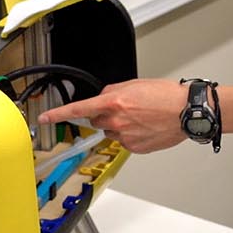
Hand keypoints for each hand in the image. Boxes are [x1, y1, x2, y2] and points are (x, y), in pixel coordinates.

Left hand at [38, 78, 189, 153]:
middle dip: (105, 115)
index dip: (58, 114)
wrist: (187, 112)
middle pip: (97, 120)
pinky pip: (124, 141)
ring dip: (119, 126)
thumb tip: (104, 96)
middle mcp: (116, 121)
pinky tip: (146, 127)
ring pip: (111, 132)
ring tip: (141, 118)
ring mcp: (125, 137)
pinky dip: (131, 135)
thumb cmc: (167, 96)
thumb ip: (114, 90)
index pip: (79, 109)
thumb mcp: (136, 84)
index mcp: (114, 102)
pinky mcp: (134, 148)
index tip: (45, 118)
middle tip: (126, 109)